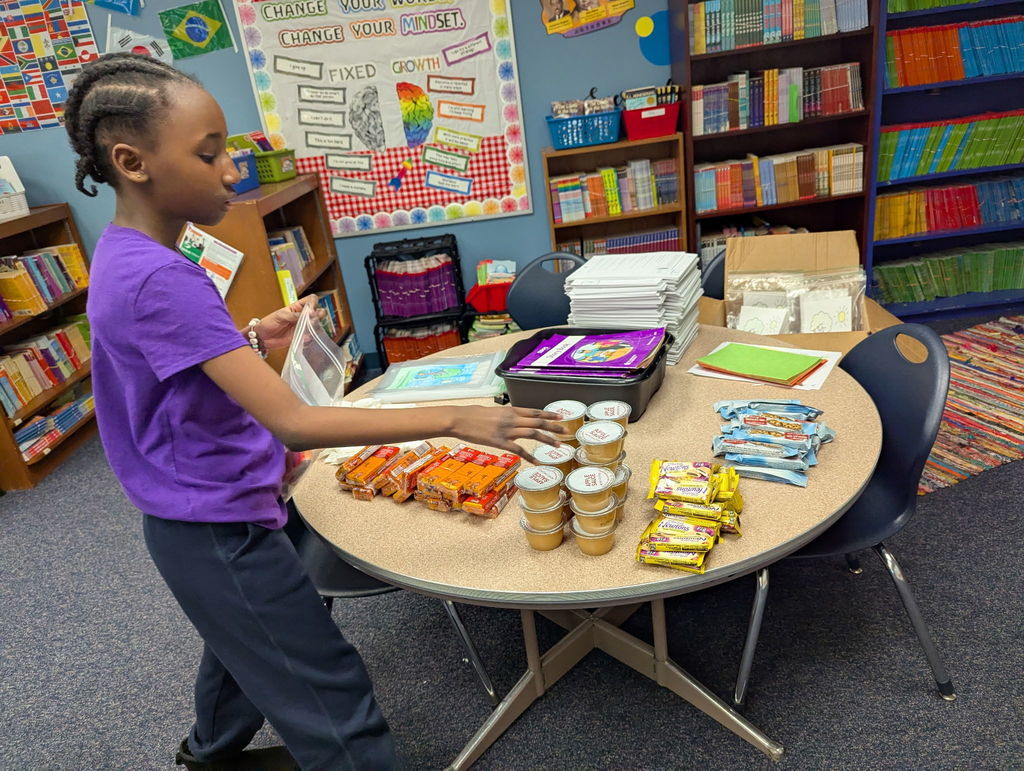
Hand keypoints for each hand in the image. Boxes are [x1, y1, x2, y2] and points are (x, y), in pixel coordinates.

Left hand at [256, 296, 326, 350]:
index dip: (314, 303)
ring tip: (309, 329)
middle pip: (318, 312)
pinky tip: (305, 337)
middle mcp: (302, 316)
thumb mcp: (280, 316)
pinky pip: (311, 336)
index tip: (312, 310)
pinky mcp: (301, 337)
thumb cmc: (268, 323)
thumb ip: (294, 315)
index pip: (311, 300)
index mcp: (297, 307)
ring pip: (317, 324)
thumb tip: (309, 314)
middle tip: (313, 320)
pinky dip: (311, 337)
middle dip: (319, 315)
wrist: (262, 337)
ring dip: (316, 326)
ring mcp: (302, 327)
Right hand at [450, 406, 568, 461]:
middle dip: (554, 426)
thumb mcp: (492, 412)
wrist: (459, 419)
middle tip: (567, 430)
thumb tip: (512, 419)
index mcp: (510, 410)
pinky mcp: (500, 441)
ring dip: (548, 439)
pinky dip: (530, 456)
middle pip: (538, 421)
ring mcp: (507, 430)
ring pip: (533, 433)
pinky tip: (538, 462)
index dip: (549, 413)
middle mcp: (512, 419)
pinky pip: (519, 450)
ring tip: (559, 445)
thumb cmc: (472, 415)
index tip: (561, 416)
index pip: (534, 411)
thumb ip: (505, 416)